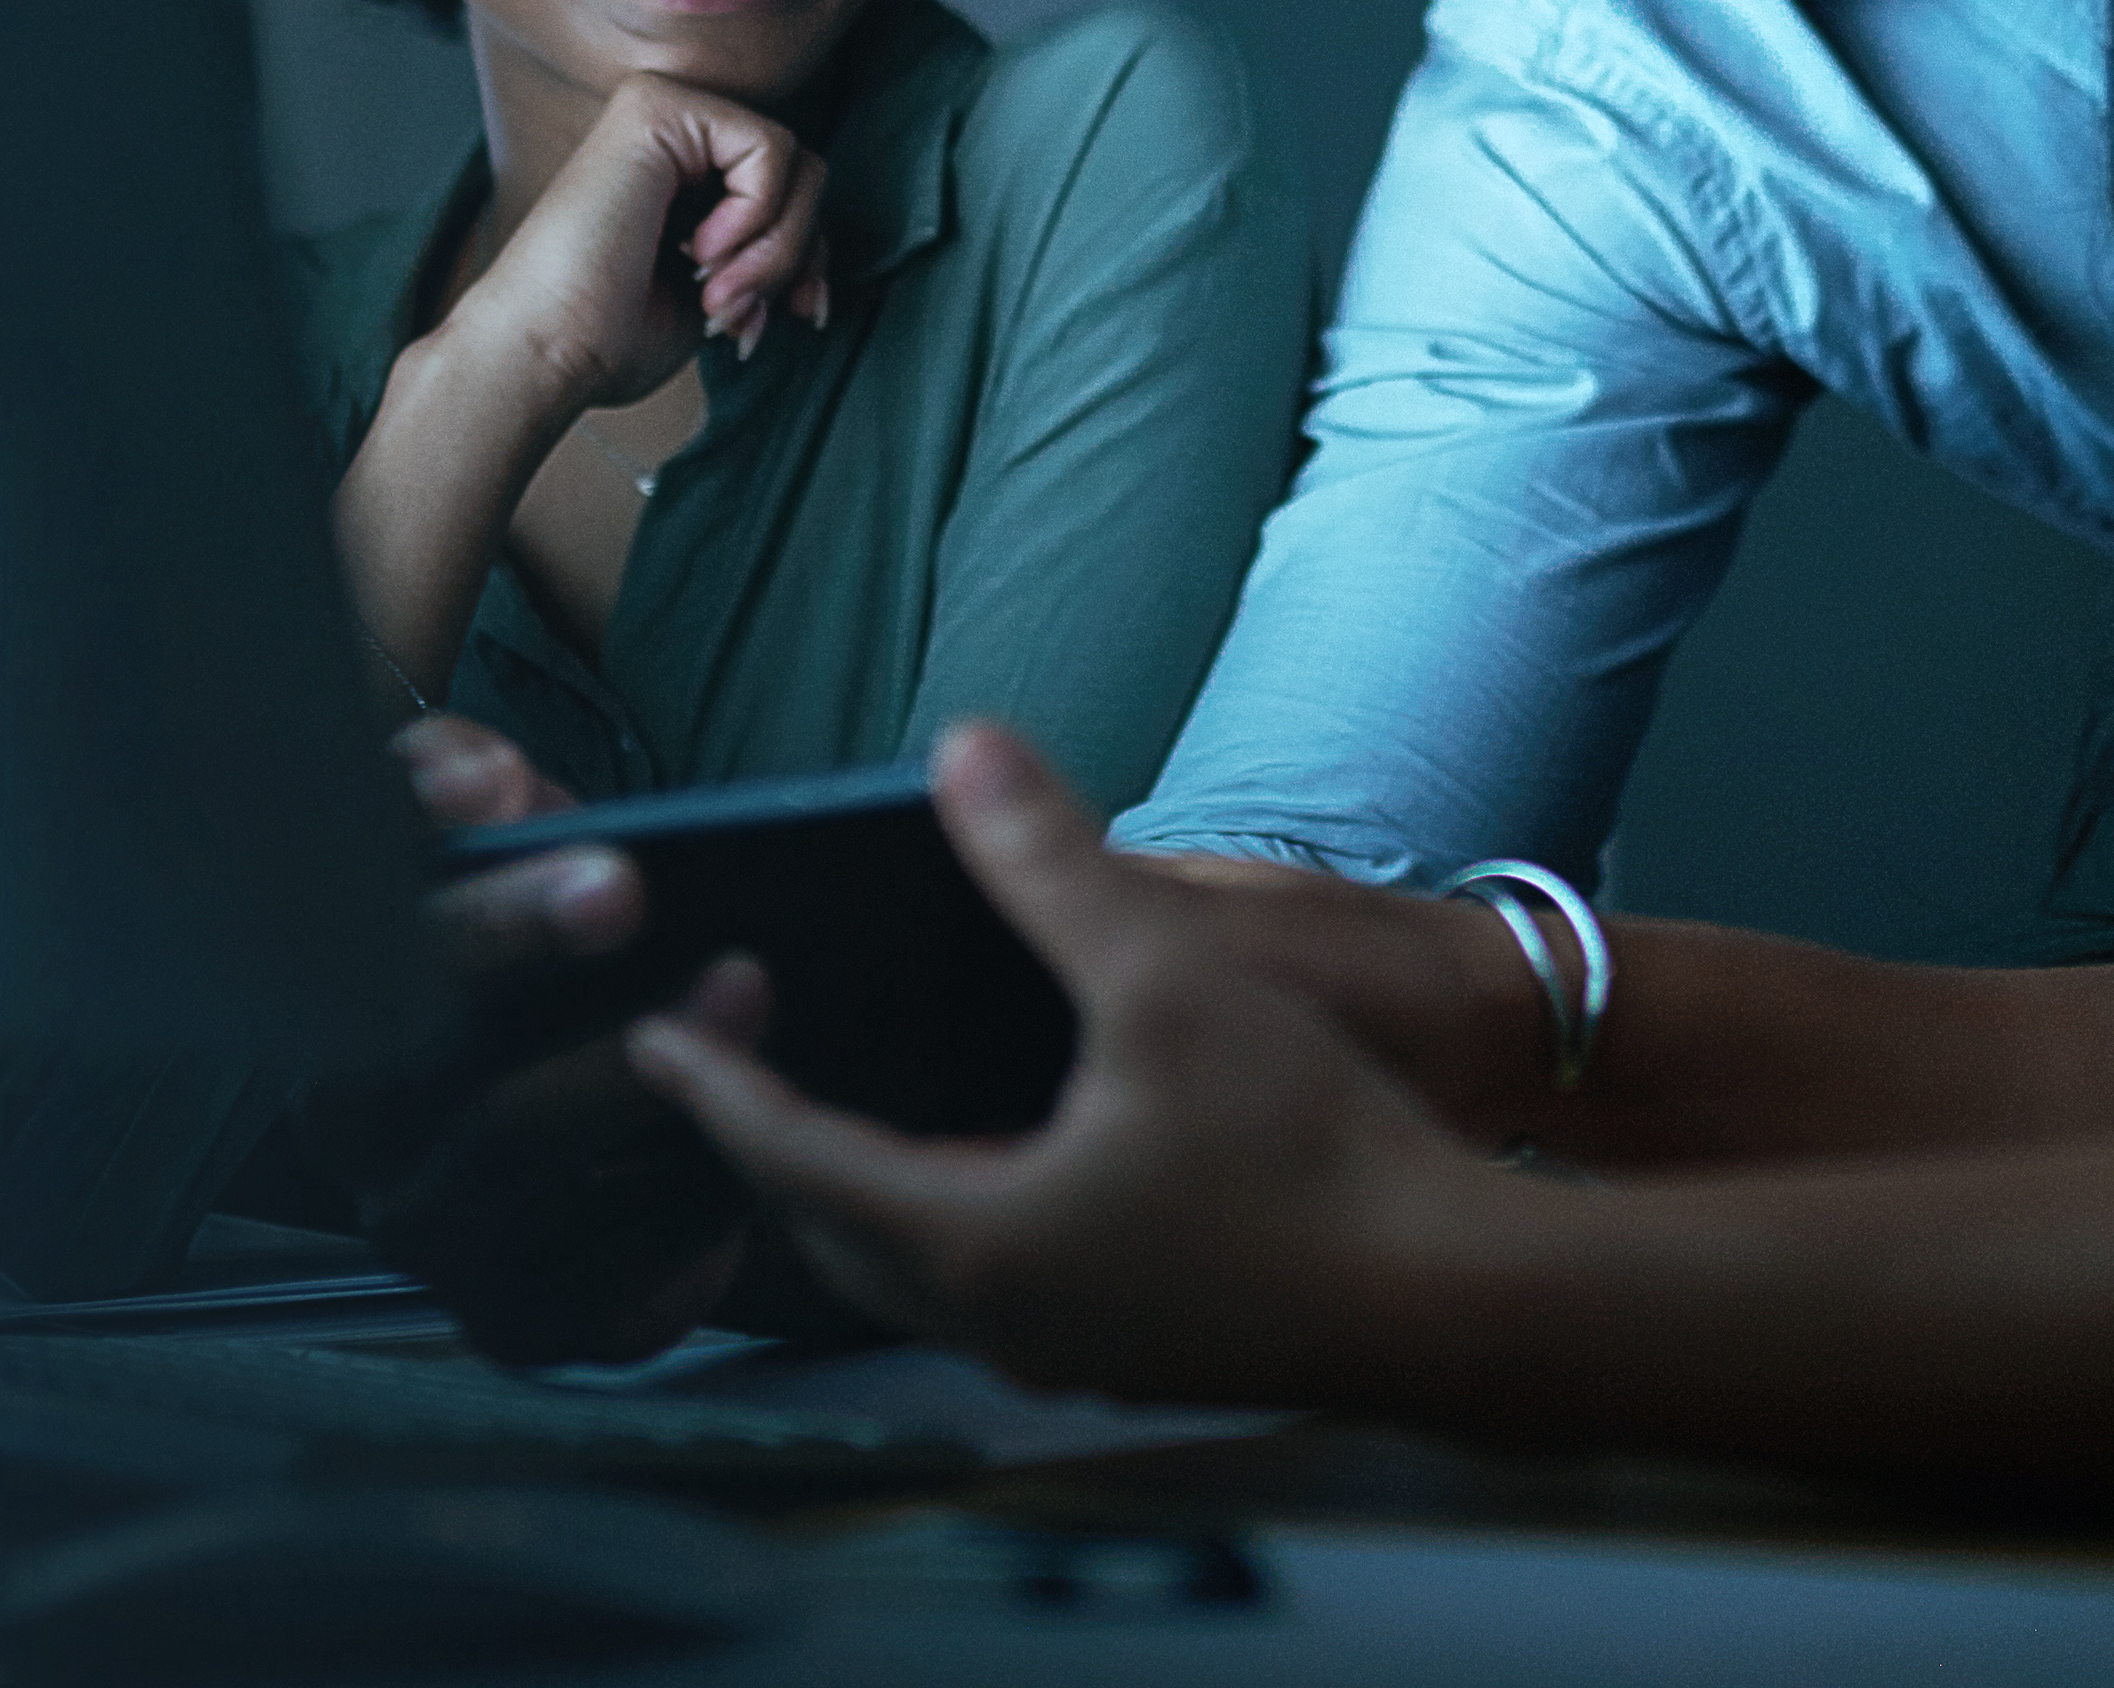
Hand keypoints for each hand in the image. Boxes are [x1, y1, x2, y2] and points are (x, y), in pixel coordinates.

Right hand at [357, 713, 761, 1365]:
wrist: (571, 1102)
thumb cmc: (533, 948)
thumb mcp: (495, 840)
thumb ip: (459, 781)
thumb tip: (475, 780)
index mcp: (329, 1001)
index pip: (389, 966)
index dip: (500, 923)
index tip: (617, 880)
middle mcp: (356, 1132)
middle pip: (454, 1090)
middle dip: (598, 1032)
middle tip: (728, 965)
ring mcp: (429, 1235)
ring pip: (532, 1185)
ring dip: (655, 1105)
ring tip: (752, 1012)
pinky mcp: (512, 1319)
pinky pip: (597, 1281)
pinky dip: (682, 1215)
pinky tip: (754, 1143)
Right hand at [426, 71, 826, 419]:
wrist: (546, 353)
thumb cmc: (610, 338)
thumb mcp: (719, 293)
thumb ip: (766, 257)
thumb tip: (817, 267)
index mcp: (678, 169)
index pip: (791, 189)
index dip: (806, 258)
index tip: (791, 316)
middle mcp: (670, 128)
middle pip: (804, 173)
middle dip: (796, 257)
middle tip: (738, 315)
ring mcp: (661, 109)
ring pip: (797, 161)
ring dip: (775, 250)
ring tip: (715, 296)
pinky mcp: (657, 107)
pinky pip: (769, 149)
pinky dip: (756, 218)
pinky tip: (698, 254)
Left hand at [631, 722, 1524, 1409]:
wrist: (1463, 1303)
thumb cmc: (1315, 1148)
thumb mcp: (1171, 977)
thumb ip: (1055, 866)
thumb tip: (964, 749)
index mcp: (971, 1237)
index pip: (787, 1156)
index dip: (714, 1089)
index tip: (650, 1043)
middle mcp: (996, 1321)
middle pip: (831, 1236)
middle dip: (772, 1152)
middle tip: (732, 1073)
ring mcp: (1068, 1360)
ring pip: (913, 1281)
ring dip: (864, 1200)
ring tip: (845, 1118)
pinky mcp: (1135, 1364)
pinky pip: (993, 1298)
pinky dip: (952, 1230)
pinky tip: (994, 1176)